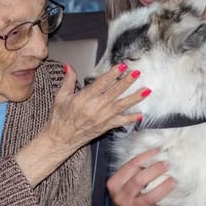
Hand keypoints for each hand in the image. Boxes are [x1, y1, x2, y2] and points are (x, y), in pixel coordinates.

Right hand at [15, 63, 148, 186]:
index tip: (122, 66)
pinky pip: (120, 122)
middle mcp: (95, 108)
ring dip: (134, 98)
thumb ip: (68, 81)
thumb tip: (69, 66)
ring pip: (121, 106)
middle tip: (137, 73)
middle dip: (127, 82)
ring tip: (146, 90)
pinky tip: (140, 115)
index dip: (113, 74)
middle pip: (115, 92)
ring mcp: (102, 118)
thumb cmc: (59, 118)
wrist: (60, 139)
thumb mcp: (61, 97)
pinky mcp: (105, 127)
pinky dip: (131, 119)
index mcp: (84, 98)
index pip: (102, 83)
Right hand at [108, 148, 174, 205]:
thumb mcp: (125, 182)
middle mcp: (120, 196)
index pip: (131, 165)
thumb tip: (155, 152)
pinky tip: (168, 203)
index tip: (159, 151)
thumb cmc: (128, 195)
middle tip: (167, 164)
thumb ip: (135, 169)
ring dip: (163, 189)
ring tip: (173, 181)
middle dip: (155, 171)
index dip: (146, 156)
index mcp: (115, 183)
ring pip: (148, 198)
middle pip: (139, 181)